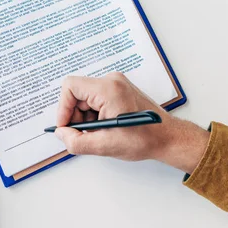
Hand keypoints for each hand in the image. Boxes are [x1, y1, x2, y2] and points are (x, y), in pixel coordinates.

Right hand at [55, 73, 208, 173]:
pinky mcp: (120, 90)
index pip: (70, 87)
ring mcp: (117, 84)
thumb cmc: (143, 139)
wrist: (167, 137)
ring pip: (86, 97)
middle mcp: (112, 81)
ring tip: (99, 133)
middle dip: (76, 115)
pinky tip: (105, 127)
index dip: (63, 107)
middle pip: (78, 93)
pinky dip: (95, 114)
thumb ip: (76, 141)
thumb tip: (61, 133)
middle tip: (83, 133)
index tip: (65, 125)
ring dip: (86, 117)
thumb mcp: (104, 145)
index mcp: (108, 89)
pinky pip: (96, 99)